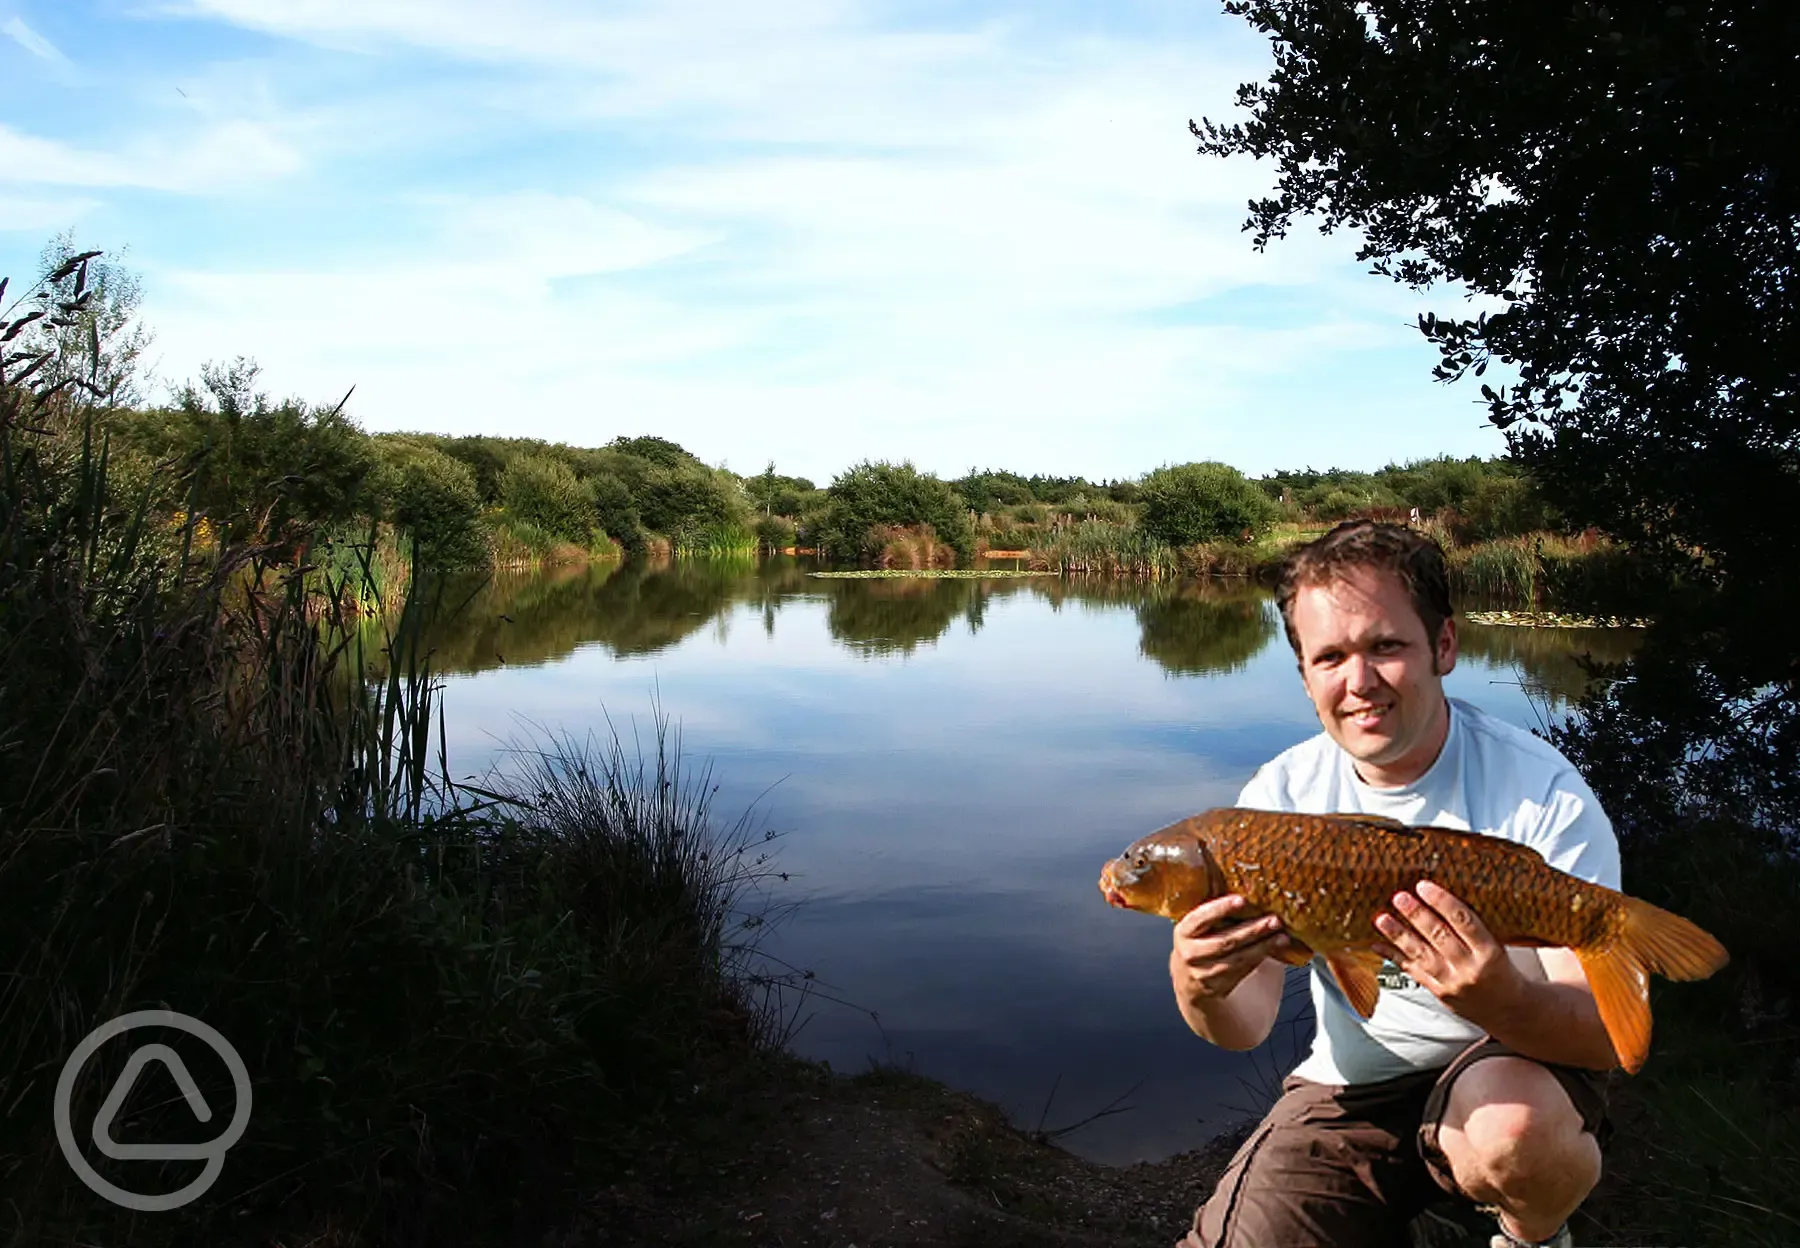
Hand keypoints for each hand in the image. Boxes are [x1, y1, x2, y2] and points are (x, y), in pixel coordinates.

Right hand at [1170, 895, 1287, 1006]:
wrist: (1188, 980)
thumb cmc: (1198, 944)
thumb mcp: (1198, 927)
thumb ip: (1216, 914)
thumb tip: (1248, 892)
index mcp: (1183, 932)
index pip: (1200, 918)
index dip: (1220, 909)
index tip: (1241, 900)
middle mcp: (1190, 953)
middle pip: (1225, 941)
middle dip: (1252, 930)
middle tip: (1273, 920)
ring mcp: (1203, 972)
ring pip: (1237, 959)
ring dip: (1263, 947)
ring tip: (1281, 936)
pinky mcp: (1218, 986)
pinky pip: (1242, 970)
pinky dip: (1260, 958)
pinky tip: (1274, 949)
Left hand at [1372, 879, 1524, 1023]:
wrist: (1511, 1011)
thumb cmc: (1503, 971)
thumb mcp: (1499, 947)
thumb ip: (1475, 928)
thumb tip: (1441, 896)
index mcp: (1490, 953)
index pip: (1466, 923)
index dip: (1443, 903)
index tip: (1425, 886)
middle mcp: (1471, 969)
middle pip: (1440, 938)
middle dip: (1417, 915)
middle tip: (1399, 897)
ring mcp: (1453, 983)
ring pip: (1422, 955)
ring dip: (1398, 935)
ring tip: (1382, 918)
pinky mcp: (1440, 993)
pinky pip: (1414, 972)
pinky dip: (1394, 957)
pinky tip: (1378, 944)